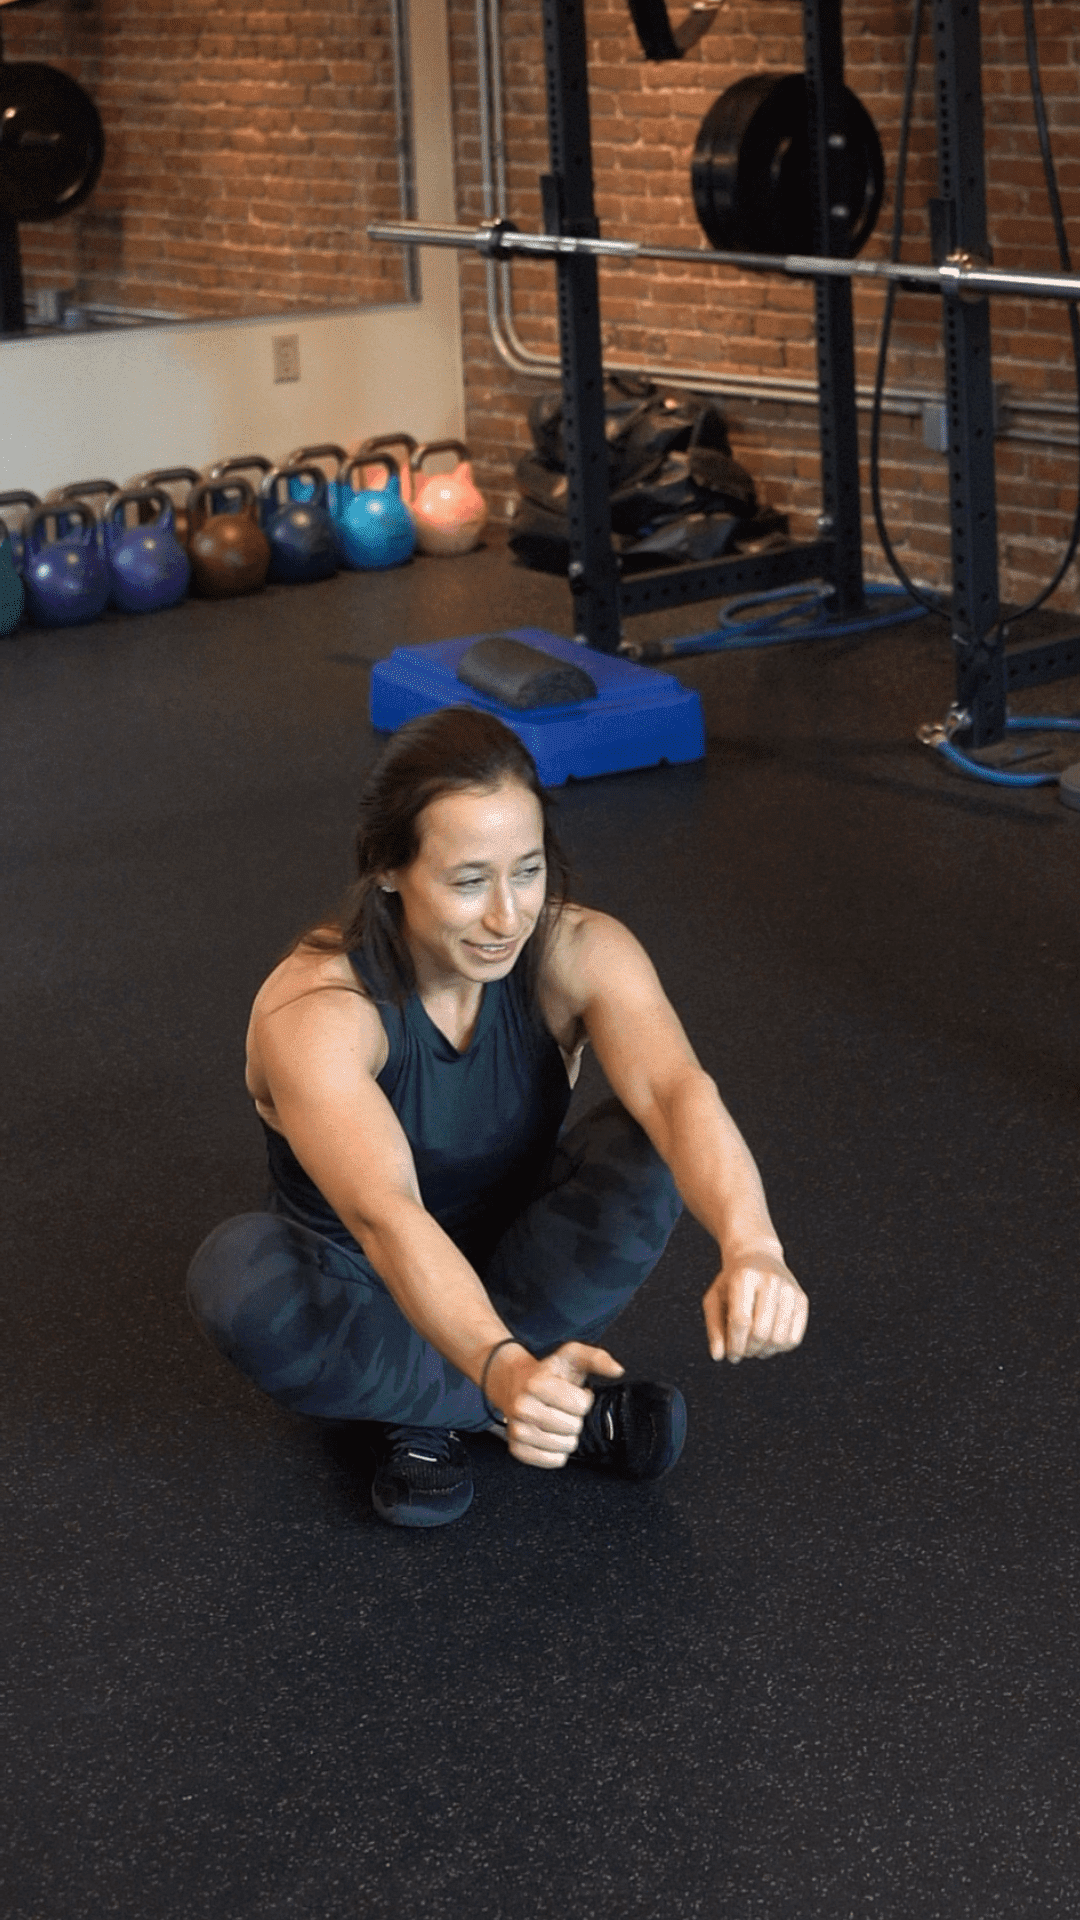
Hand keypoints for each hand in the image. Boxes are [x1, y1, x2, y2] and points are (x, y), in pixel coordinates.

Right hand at [485, 1340, 624, 1468]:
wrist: (513, 1383)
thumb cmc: (548, 1372)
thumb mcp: (572, 1356)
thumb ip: (597, 1358)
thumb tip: (618, 1370)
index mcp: (536, 1385)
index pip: (581, 1406)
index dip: (583, 1399)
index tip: (572, 1392)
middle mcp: (522, 1408)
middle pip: (574, 1428)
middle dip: (575, 1417)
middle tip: (562, 1406)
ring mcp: (517, 1430)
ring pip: (565, 1447)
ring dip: (567, 1435)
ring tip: (556, 1418)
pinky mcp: (516, 1449)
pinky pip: (553, 1461)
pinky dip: (557, 1451)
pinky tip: (549, 1433)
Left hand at [702, 1250, 807, 1361]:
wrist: (758, 1256)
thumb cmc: (732, 1282)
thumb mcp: (714, 1298)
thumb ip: (714, 1327)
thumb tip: (718, 1357)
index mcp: (745, 1277)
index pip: (740, 1320)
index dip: (734, 1344)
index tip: (730, 1355)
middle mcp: (771, 1280)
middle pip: (761, 1332)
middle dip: (749, 1350)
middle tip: (742, 1353)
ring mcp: (789, 1290)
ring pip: (779, 1339)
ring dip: (764, 1352)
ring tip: (754, 1348)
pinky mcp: (802, 1300)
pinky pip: (794, 1338)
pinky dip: (780, 1349)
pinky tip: (768, 1343)